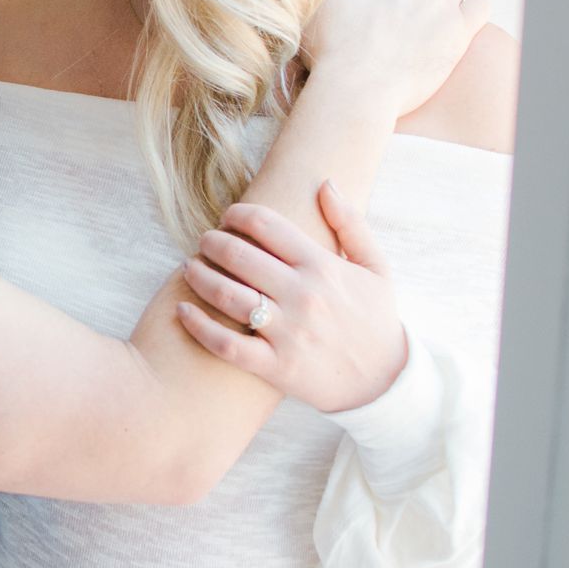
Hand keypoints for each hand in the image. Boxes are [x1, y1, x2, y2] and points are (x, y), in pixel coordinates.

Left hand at [175, 181, 405, 412]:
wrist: (385, 384)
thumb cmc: (376, 320)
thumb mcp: (376, 268)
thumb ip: (351, 224)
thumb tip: (326, 183)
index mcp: (322, 266)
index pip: (265, 224)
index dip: (237, 214)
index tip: (228, 217)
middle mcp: (302, 295)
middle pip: (237, 254)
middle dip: (211, 241)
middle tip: (204, 242)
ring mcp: (287, 332)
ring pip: (225, 294)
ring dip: (198, 274)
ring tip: (190, 267)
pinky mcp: (275, 366)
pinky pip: (226, 344)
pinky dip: (198, 326)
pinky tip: (183, 310)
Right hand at [301, 0, 489, 116]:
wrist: (356, 85)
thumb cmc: (330, 52)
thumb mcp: (321, 5)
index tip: (390, 0)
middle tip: (410, 13)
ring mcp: (440, 4)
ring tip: (434, 20)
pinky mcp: (459, 30)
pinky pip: (481, 6)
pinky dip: (473, 12)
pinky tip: (460, 26)